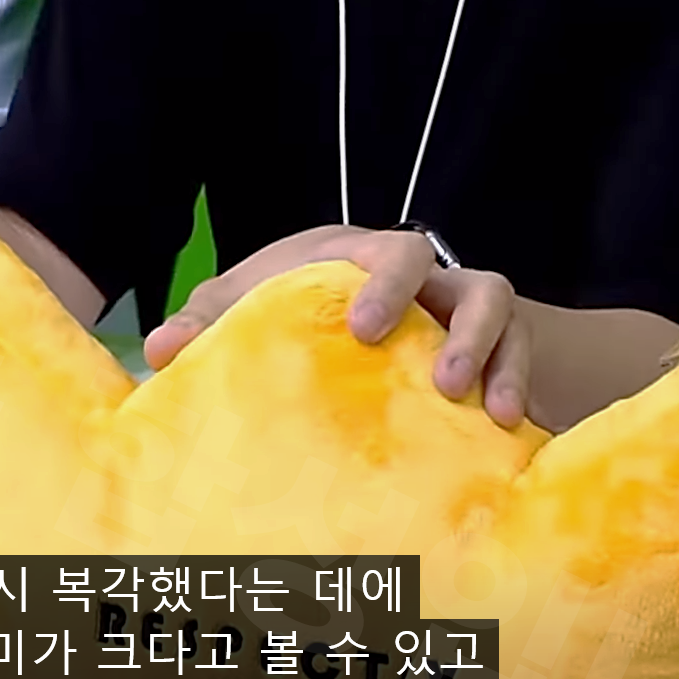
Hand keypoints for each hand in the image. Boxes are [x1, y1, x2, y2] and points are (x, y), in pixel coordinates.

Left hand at [144, 225, 529, 426]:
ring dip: (493, 353)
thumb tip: (156, 350)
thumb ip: (205, 325)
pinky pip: (521, 353)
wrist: (351, 326)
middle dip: (450, 320)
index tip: (364, 330)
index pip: (380, 252)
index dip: (382, 284)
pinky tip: (511, 427)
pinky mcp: (489, 344)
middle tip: (437, 376)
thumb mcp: (245, 313)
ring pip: (494, 305)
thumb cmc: (288, 310)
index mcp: (355, 258)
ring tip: (486, 405)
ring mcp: (455, 307)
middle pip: (446, 270)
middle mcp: (414, 275)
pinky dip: (519, 383)